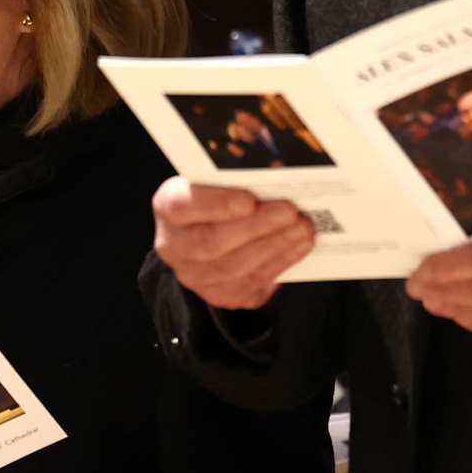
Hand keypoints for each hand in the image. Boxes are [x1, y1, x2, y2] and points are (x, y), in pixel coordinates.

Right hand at [151, 177, 314, 310]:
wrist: (207, 233)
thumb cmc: (217, 198)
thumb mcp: (216, 182)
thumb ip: (235, 180)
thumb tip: (275, 177)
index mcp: (168, 208)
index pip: (182, 207)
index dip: (216, 205)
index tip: (249, 200)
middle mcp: (174, 246)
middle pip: (212, 242)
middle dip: (257, 227)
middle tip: (290, 212)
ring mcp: (195, 276)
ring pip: (235, 267)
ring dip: (275, 246)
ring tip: (303, 228)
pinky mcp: (220, 294)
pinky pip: (252, 284)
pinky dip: (280, 263)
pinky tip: (299, 246)